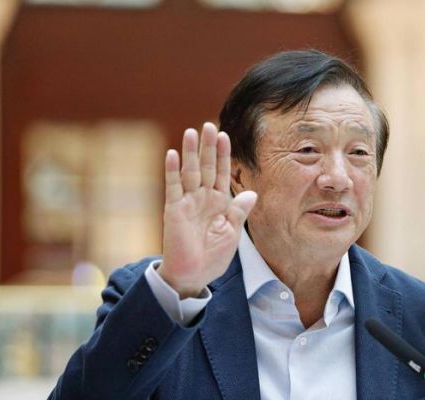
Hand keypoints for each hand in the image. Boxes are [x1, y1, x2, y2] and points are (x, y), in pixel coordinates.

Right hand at [158, 122, 256, 298]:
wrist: (194, 275)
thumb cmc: (212, 256)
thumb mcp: (232, 232)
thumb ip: (239, 211)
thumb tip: (251, 192)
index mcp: (217, 202)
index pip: (220, 173)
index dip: (222, 155)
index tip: (225, 135)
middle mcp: (201, 198)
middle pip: (205, 167)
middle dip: (208, 147)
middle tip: (209, 125)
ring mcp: (187, 203)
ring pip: (189, 172)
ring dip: (190, 153)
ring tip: (192, 132)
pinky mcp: (173, 211)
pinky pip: (173, 188)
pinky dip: (172, 171)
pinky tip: (173, 154)